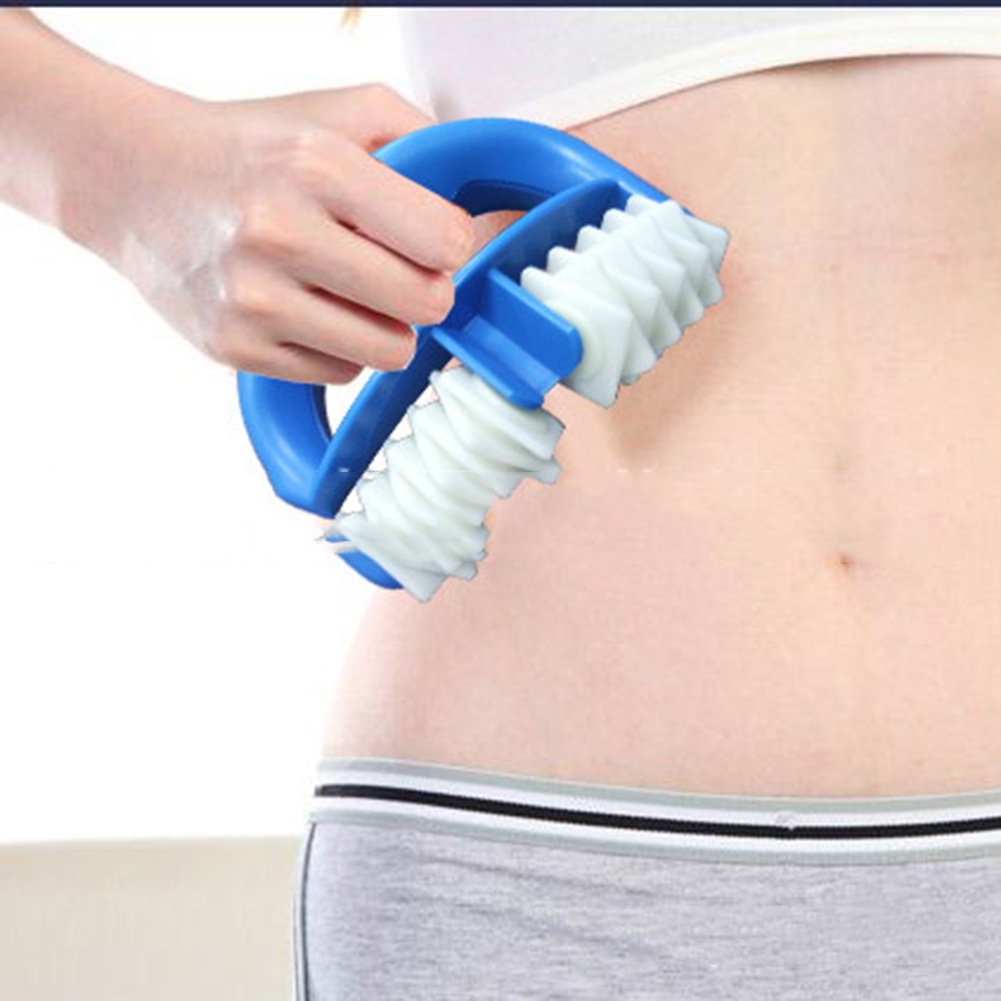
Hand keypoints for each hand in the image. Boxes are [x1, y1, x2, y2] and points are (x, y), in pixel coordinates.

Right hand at [100, 84, 476, 383]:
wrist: (138, 180)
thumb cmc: (252, 151)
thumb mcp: (338, 113)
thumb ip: (422, 144)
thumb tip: (488, 214)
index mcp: (316, 165)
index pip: (445, 241)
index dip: (452, 245)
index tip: (434, 241)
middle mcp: (280, 233)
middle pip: (425, 304)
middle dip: (426, 290)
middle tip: (400, 273)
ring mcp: (253, 300)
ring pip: (388, 351)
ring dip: (388, 327)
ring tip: (355, 293)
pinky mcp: (235, 349)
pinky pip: (338, 373)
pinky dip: (338, 348)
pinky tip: (310, 312)